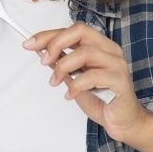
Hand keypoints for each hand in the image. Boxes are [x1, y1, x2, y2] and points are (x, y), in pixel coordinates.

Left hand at [23, 22, 142, 133]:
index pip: (73, 30)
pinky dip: (75, 85)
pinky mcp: (120, 81)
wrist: (122, 121)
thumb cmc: (101, 99)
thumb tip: (42, 52)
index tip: (30, 44)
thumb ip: (62, 64)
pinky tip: (70, 94)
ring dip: (62, 67)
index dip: (48, 35)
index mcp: (100, 45)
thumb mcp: (74, 78)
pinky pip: (93, 76)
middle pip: (80, 31)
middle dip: (55, 43)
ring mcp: (117, 64)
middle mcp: (110, 50)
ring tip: (54, 82)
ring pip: (85, 52)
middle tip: (43, 60)